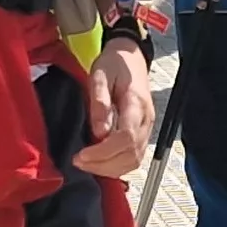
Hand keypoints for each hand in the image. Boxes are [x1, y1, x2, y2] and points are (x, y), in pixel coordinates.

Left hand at [74, 40, 154, 177]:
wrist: (131, 57)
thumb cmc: (114, 64)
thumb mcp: (99, 75)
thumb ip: (99, 102)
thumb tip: (99, 133)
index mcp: (136, 104)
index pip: (126, 138)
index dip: (104, 152)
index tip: (81, 155)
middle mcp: (147, 120)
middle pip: (131, 155)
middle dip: (103, 165)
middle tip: (79, 162)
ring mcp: (148, 128)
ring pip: (134, 161)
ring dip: (109, 169)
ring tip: (86, 164)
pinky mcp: (144, 134)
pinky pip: (134, 158)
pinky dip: (116, 166)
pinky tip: (99, 163)